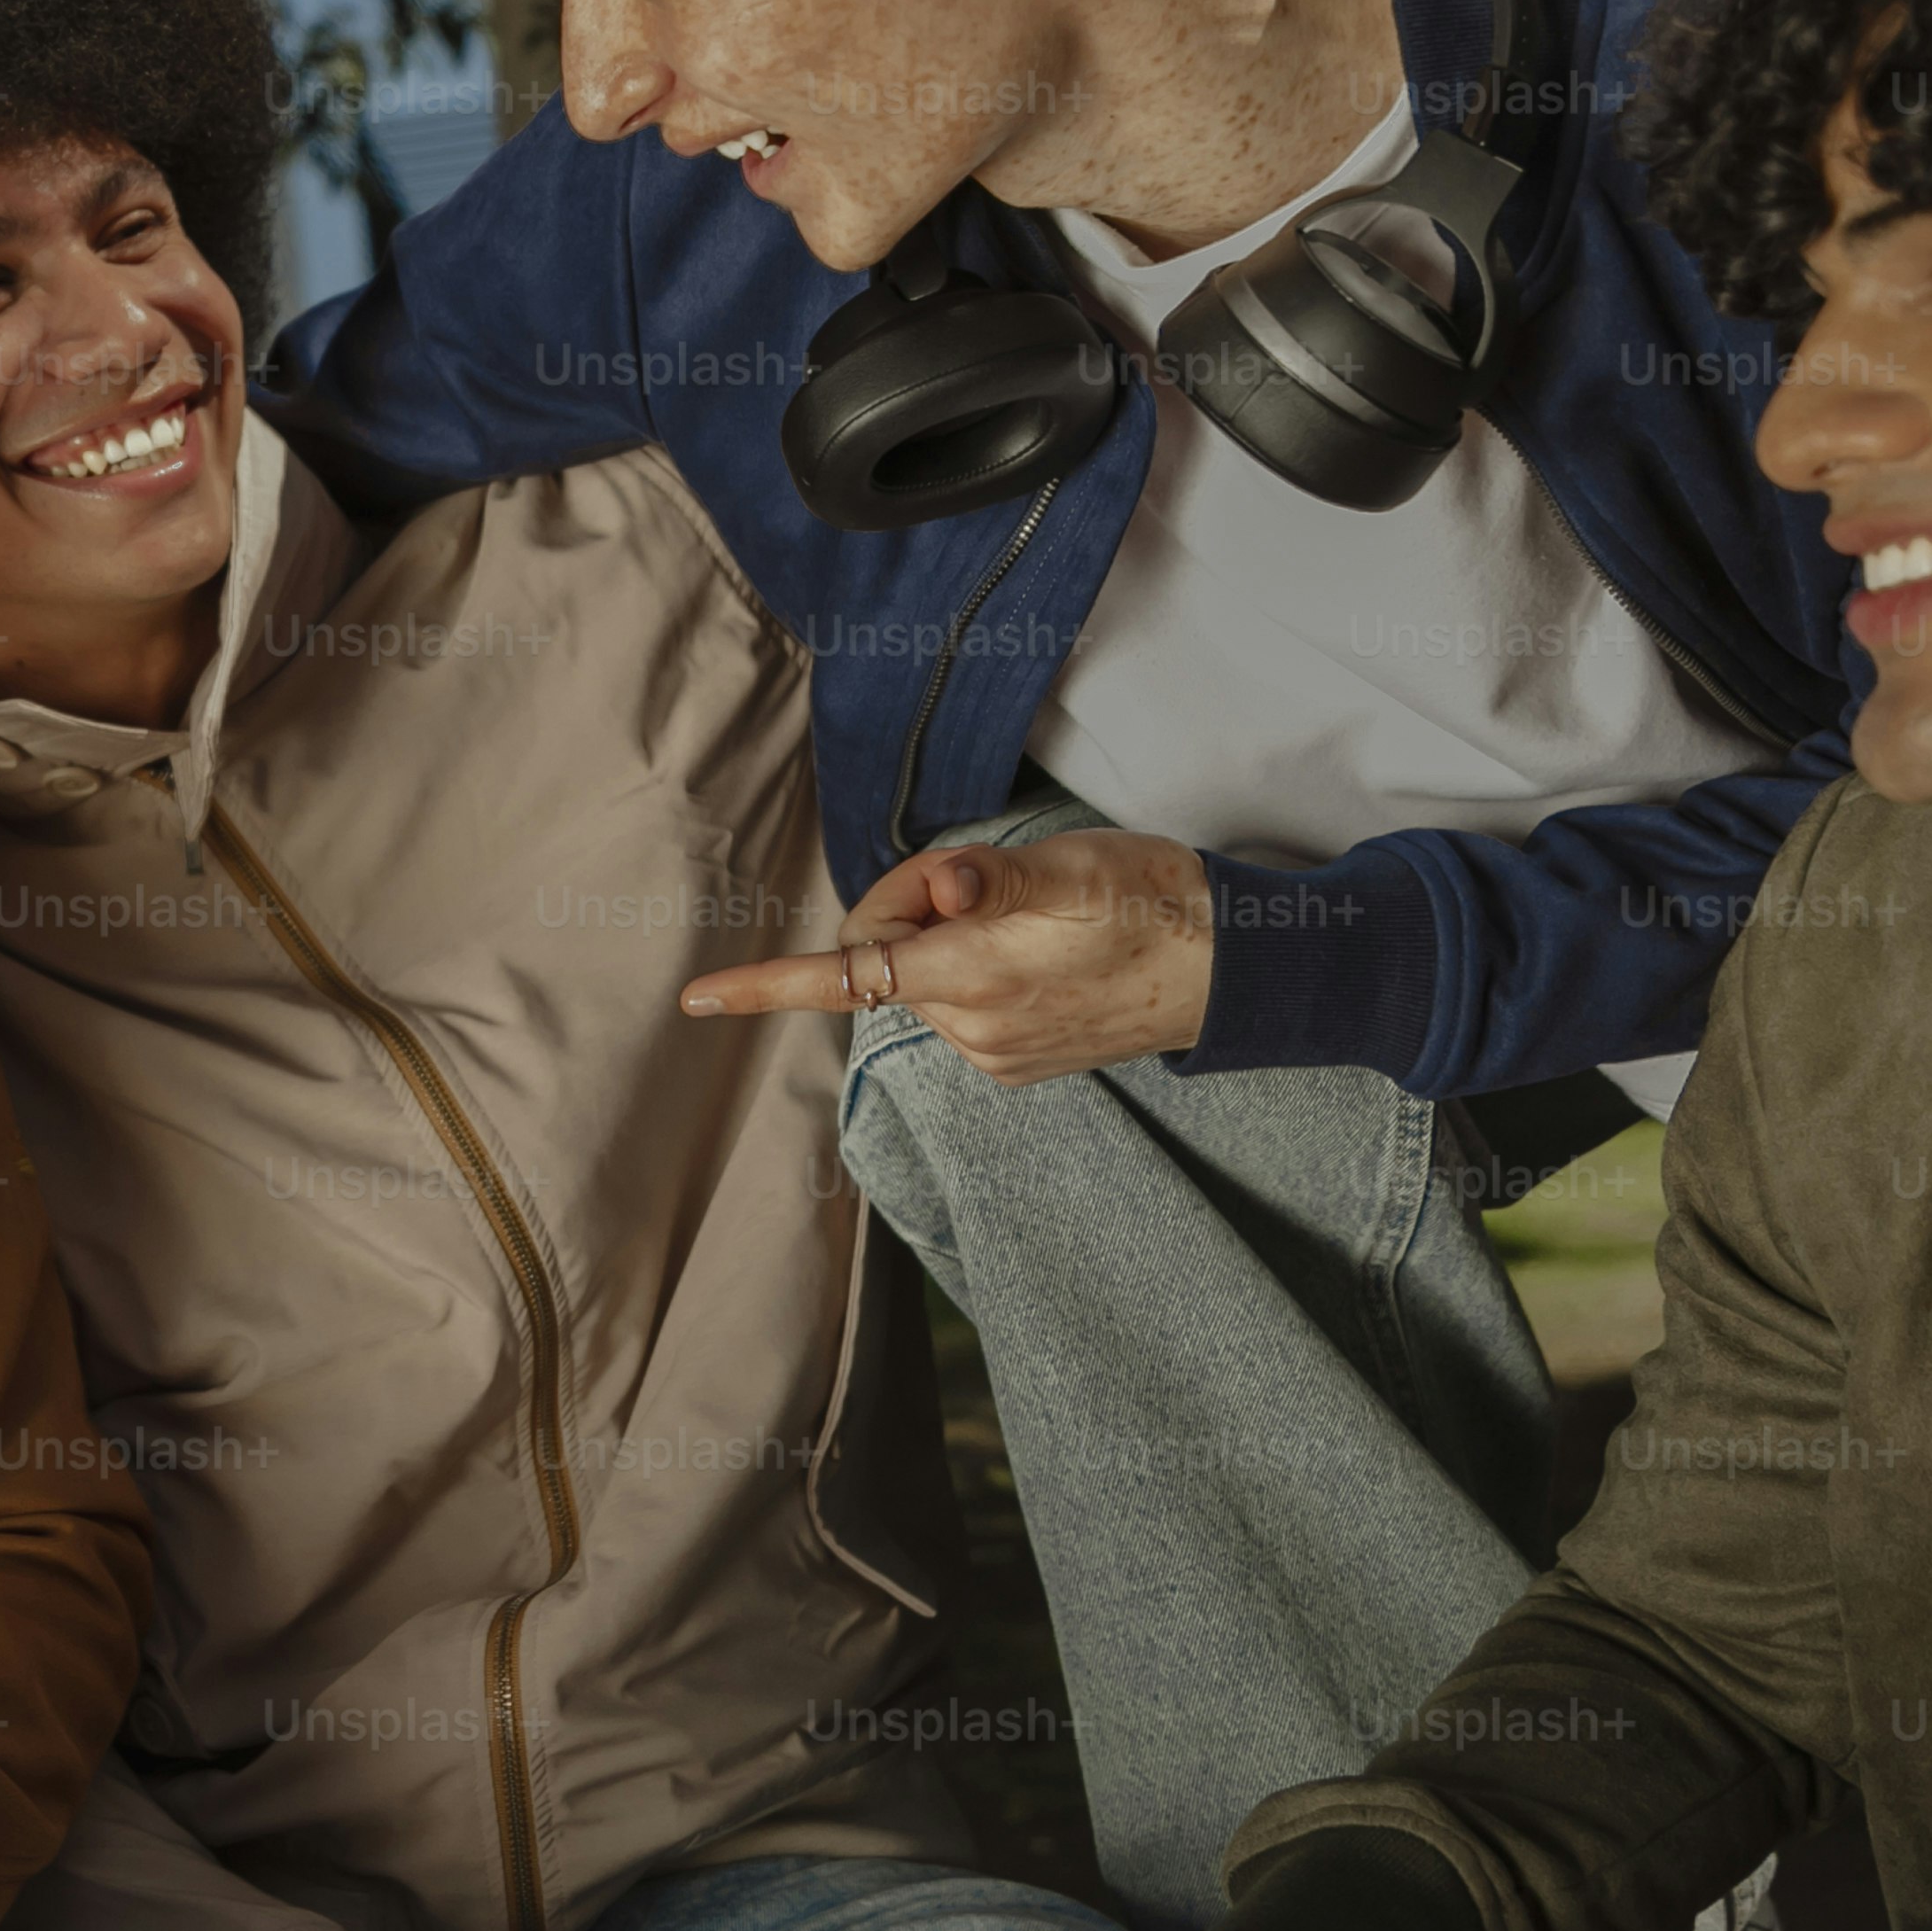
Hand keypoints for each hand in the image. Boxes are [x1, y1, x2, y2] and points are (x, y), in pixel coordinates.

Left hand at [684, 828, 1211, 1083]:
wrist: (1235, 971)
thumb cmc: (1158, 903)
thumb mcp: (1077, 868)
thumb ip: (994, 879)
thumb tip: (937, 886)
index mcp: (973, 979)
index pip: (845, 979)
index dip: (762, 987)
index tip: (696, 998)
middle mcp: (973, 1030)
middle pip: (886, 957)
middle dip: (913, 909)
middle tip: (986, 878)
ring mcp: (995, 1053)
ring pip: (923, 978)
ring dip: (949, 937)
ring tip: (1037, 916)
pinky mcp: (1018, 1062)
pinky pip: (960, 1003)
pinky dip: (975, 967)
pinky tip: (1043, 950)